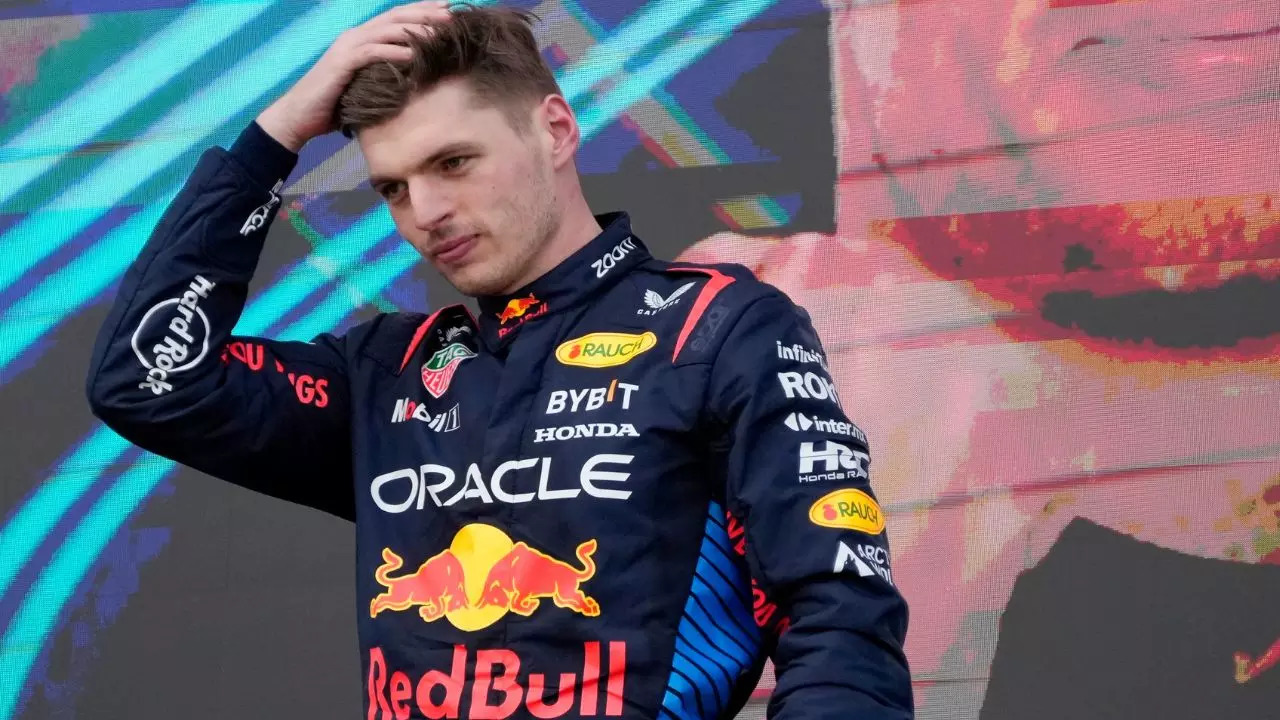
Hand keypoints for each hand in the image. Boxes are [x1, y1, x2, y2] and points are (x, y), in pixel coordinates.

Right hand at [256, 1, 451, 151]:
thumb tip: (415, 77)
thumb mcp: (366, 84)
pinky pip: (372, 52)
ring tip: (438, 32)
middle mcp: (355, 36)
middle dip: (425, 13)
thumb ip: (385, 73)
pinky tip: (414, 54)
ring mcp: (347, 47)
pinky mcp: (342, 63)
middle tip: (451, 14)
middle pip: (396, 18)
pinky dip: (393, 51)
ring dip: (414, 29)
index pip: (396, 18)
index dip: (422, 10)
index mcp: (362, 38)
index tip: (449, 9)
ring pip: (386, 30)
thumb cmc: (334, 105)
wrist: (299, 117)